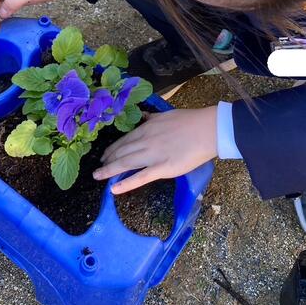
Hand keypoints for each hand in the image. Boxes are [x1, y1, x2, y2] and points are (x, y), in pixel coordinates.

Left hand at [94, 107, 217, 193]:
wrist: (207, 129)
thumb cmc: (190, 121)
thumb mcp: (166, 115)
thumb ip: (152, 118)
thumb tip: (144, 116)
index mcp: (146, 128)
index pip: (124, 140)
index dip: (112, 149)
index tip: (105, 155)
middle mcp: (145, 141)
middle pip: (121, 152)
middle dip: (108, 160)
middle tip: (98, 168)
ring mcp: (153, 155)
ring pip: (125, 163)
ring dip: (109, 170)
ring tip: (98, 176)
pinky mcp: (163, 168)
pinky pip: (140, 177)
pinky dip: (125, 184)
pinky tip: (113, 189)